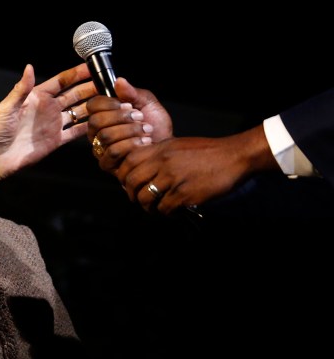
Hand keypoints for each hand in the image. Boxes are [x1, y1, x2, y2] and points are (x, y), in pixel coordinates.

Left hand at [0, 63, 96, 180]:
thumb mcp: (7, 107)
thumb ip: (21, 88)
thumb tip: (29, 67)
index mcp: (36, 97)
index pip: (61, 81)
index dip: (75, 74)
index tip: (91, 66)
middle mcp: (48, 108)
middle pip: (74, 94)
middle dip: (90, 87)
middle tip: (107, 82)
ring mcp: (53, 124)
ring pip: (78, 111)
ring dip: (93, 105)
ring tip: (110, 100)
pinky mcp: (57, 140)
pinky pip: (76, 131)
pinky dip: (89, 126)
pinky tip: (101, 121)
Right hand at [86, 76, 172, 174]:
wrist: (167, 148)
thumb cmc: (157, 126)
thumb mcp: (148, 103)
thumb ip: (132, 93)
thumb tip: (119, 81)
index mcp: (103, 115)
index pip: (92, 105)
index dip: (109, 103)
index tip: (129, 104)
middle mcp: (97, 131)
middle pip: (96, 121)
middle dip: (121, 118)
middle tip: (140, 117)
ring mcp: (100, 148)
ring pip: (105, 136)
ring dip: (130, 131)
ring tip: (147, 130)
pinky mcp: (107, 164)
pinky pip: (112, 152)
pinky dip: (131, 145)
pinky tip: (145, 143)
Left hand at [110, 129, 276, 214]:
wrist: (235, 156)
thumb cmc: (208, 152)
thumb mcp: (178, 145)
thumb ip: (159, 154)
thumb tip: (141, 168)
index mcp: (160, 149)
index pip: (128, 161)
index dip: (123, 175)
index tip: (127, 184)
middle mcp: (163, 162)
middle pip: (131, 182)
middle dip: (132, 194)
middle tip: (138, 200)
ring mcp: (173, 178)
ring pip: (145, 198)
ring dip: (148, 207)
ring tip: (156, 208)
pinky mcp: (185, 193)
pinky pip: (165, 208)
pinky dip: (166, 213)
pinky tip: (174, 211)